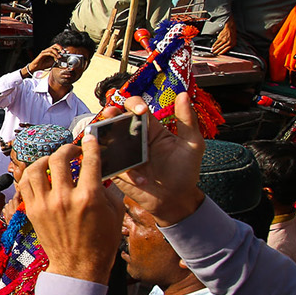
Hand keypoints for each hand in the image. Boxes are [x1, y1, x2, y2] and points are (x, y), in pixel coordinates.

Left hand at [17, 139, 122, 283]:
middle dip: (68, 148)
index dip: (91, 144)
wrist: (78, 266)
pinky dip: (32, 174)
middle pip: (59, 158)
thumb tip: (100, 169)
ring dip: (46, 159)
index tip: (90, 138)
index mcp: (89, 197)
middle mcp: (64, 198)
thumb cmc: (101, 241)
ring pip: (36, 168)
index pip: (89, 159)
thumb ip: (106, 187)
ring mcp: (45, 204)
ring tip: (54, 161)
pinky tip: (41, 174)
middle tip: (74, 151)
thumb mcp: (114, 212)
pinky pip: (25, 183)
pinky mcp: (33, 211)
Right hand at [27, 44, 62, 74]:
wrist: (36, 68)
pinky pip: (49, 53)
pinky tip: (56, 59)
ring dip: (57, 53)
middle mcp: (48, 50)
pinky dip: (53, 56)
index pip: (58, 47)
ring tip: (60, 57)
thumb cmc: (44, 65)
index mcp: (51, 51)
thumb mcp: (53, 63)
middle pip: (55, 45)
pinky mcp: (42, 54)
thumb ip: (58, 62)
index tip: (67, 52)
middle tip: (64, 52)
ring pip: (52, 49)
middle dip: (60, 48)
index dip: (63, 49)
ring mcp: (45, 51)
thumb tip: (65, 62)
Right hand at [111, 92, 206, 225]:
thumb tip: (184, 95)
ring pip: (107, 139)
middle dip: (111, 114)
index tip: (141, 110)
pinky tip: (123, 166)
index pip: (137, 109)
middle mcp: (135, 139)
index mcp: (151, 130)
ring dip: (103, 134)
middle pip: (117, 120)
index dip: (135, 104)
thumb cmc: (186, 172)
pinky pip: (109, 163)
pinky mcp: (118, 170)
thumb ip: (187, 120)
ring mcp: (125, 155)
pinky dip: (112, 163)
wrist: (176, 200)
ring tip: (103, 132)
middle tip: (111, 112)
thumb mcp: (193, 144)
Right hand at [211, 18, 236, 55]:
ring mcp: (224, 39)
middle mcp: (228, 42)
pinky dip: (214, 44)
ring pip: (218, 45)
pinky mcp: (221, 37)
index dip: (222, 52)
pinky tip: (213, 46)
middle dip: (217, 51)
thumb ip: (230, 46)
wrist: (230, 28)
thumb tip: (225, 50)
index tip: (219, 54)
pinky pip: (216, 42)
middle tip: (215, 53)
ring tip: (213, 50)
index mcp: (232, 43)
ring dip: (215, 48)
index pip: (226, 49)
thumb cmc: (232, 34)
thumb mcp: (234, 41)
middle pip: (222, 48)